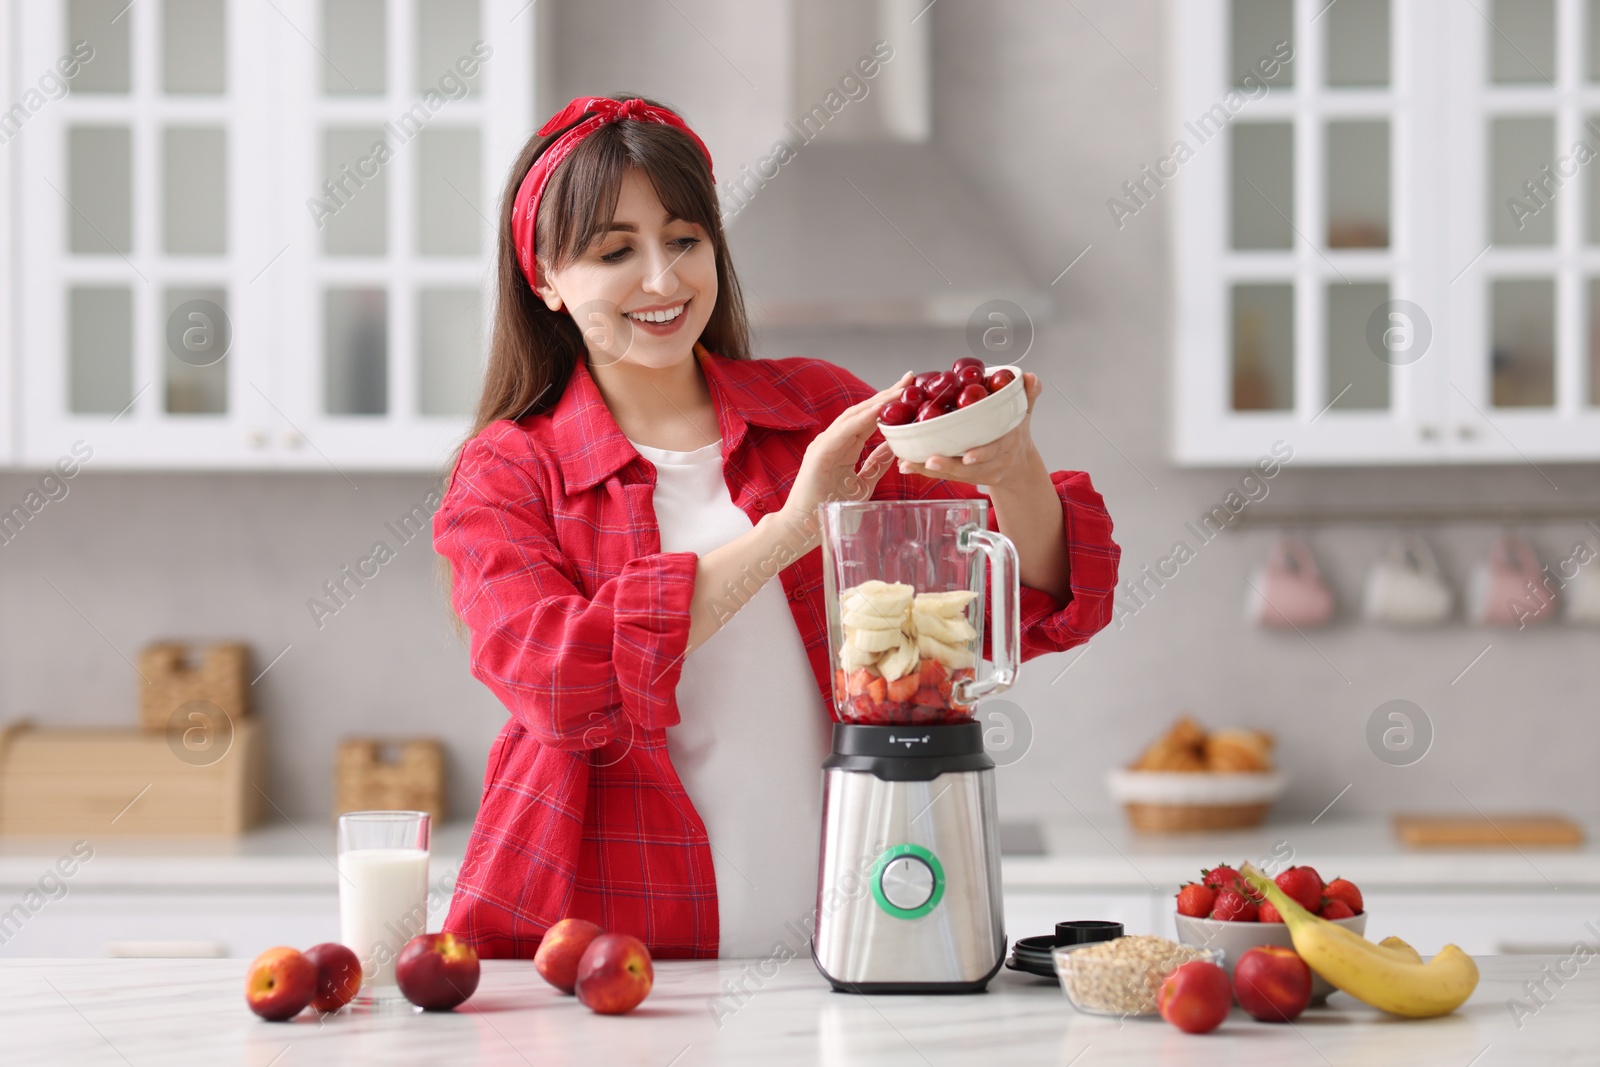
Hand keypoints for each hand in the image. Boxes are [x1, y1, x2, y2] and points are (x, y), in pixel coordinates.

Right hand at [776, 371, 911, 551]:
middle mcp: (834, 439)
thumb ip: (875, 465)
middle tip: (910, 379)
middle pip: (863, 411)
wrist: (802, 526)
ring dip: (877, 402)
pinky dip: (861, 419)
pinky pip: (843, 432)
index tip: (910, 391)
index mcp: (844, 445)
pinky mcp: (819, 453)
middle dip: (887, 394)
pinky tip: (879, 410)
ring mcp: (825, 443)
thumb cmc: (827, 507)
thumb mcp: (861, 483)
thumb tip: (893, 447)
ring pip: (854, 416)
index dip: (889, 404)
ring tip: (900, 390)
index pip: (870, 419)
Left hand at [896, 372, 1045, 487]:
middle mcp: (992, 463)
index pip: (996, 450)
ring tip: (910, 463)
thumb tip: (1030, 377)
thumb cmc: (1016, 436)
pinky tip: (907, 465)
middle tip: (930, 459)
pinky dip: (924, 471)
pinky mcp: (963, 478)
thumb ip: (1027, 394)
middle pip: (970, 468)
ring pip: (953, 474)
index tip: (969, 455)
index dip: (983, 453)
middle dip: (950, 465)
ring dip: (929, 469)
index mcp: (1007, 445)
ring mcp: (977, 473)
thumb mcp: (1024, 414)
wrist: (1018, 468)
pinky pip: (943, 475)